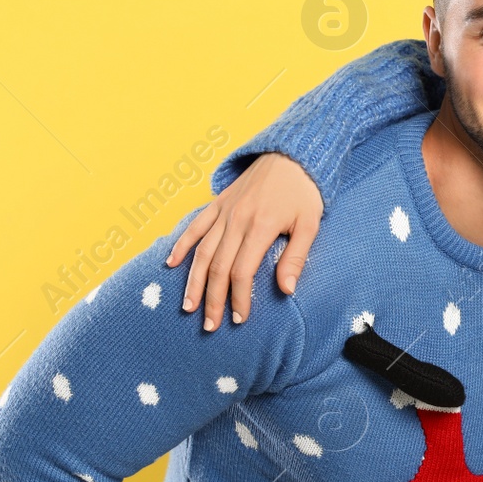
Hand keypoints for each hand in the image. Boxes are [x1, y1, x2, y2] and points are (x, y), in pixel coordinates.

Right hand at [166, 153, 322, 330]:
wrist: (292, 155)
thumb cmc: (304, 193)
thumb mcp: (310, 224)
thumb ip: (295, 257)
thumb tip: (287, 290)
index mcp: (260, 227)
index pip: (242, 272)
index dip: (239, 298)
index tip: (239, 318)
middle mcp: (237, 220)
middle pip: (218, 267)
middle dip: (212, 299)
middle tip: (210, 325)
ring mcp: (224, 211)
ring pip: (202, 251)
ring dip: (193, 281)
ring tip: (188, 306)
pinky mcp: (217, 202)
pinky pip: (194, 226)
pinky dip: (181, 244)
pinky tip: (171, 264)